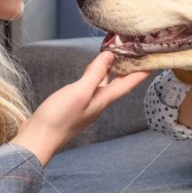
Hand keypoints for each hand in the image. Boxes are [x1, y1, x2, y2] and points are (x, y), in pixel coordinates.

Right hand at [13, 52, 149, 163]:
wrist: (38, 139)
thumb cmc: (59, 118)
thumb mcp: (79, 92)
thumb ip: (95, 74)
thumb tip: (110, 56)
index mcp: (102, 100)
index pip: (127, 84)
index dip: (141, 72)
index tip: (154, 60)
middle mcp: (97, 103)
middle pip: (118, 83)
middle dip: (128, 68)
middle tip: (135, 52)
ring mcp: (85, 105)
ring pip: (104, 84)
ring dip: (111, 70)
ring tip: (116, 56)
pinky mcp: (74, 105)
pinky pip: (90, 86)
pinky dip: (95, 75)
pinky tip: (91, 71)